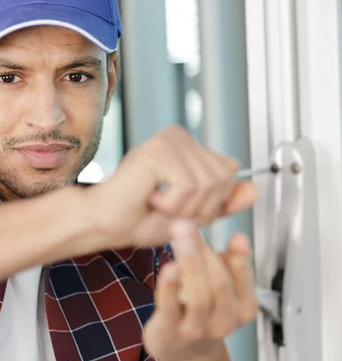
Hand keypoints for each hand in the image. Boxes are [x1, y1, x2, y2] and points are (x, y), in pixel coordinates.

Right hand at [88, 125, 257, 247]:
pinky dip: (170, 204)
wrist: (106, 224)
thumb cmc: (139, 219)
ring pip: (207, 185)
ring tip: (156, 202)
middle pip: (223, 178)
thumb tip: (254, 190)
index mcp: (188, 147)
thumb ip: (223, 203)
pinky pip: (188, 186)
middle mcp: (180, 137)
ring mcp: (170, 140)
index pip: (230, 172)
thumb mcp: (193, 215)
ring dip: (182, 208)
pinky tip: (149, 197)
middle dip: (199, 206)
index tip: (178, 204)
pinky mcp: (160, 149)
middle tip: (165, 206)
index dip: (211, 200)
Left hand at [143, 221, 257, 360]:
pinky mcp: (170, 331)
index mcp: (242, 308)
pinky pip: (171, 307)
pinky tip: (168, 267)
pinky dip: (170, 286)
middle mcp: (223, 321)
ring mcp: (196, 329)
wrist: (183, 353)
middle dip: (204, 251)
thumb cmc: (203, 313)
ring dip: (190, 263)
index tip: (228, 230)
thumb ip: (231, 264)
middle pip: (218, 283)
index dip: (235, 253)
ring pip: (199, 295)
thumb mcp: (225, 290)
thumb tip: (240, 238)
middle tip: (188, 224)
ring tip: (180, 238)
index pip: (241, 277)